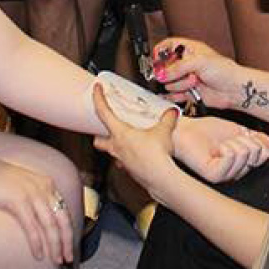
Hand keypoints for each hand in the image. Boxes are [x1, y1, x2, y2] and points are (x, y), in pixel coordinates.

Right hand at [0, 154, 73, 264]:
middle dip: (67, 241)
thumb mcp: (25, 185)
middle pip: (62, 219)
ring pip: (50, 225)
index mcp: (47, 183)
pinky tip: (38, 255)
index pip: (65, 210)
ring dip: (55, 246)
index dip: (69, 230)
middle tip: (68, 259)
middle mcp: (43, 188)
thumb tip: (44, 221)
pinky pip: (32, 227)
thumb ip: (37, 198)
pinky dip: (37, 243)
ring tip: (56, 260)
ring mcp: (32, 194)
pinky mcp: (18, 201)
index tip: (69, 246)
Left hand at [92, 84, 178, 202]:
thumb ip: (167, 119)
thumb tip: (171, 112)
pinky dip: (128, 157)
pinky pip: (124, 163)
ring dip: (114, 146)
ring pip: (111, 152)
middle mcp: (117, 148)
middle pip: (98, 140)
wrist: (161, 179)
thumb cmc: (156, 156)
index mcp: (120, 133)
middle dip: (99, 133)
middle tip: (107, 125)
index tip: (96, 88)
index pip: (103, 111)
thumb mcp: (164, 131)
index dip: (98, 98)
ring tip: (125, 140)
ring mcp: (122, 161)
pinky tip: (138, 154)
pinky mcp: (130, 171)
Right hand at [152, 38, 238, 109]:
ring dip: (179, 84)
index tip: (157, 60)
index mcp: (188, 50)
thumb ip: (178, 67)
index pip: (167, 46)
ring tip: (193, 83)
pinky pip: (174, 95)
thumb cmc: (224, 70)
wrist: (234, 90)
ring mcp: (186, 78)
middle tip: (178, 74)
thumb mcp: (199, 62)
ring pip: (169, 83)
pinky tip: (179, 94)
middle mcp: (186, 64)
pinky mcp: (188, 92)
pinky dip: (174, 96)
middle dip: (170, 73)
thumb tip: (162, 74)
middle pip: (165, 67)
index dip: (160, 52)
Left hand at [173, 116, 268, 182]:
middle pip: (256, 154)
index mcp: (242, 162)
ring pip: (244, 155)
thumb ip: (255, 137)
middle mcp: (235, 170)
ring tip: (222, 143)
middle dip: (244, 139)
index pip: (263, 154)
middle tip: (230, 139)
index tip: (246, 134)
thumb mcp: (236, 130)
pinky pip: (231, 159)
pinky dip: (227, 148)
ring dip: (233, 142)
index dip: (258, 141)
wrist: (184, 130)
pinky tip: (218, 148)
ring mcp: (225, 174)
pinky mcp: (214, 174)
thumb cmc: (206, 131)